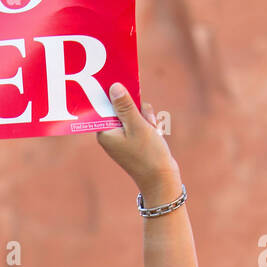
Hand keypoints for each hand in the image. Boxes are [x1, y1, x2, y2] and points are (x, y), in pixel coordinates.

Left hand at [96, 83, 181, 202]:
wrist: (161, 179)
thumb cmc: (148, 154)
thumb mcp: (137, 126)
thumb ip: (125, 106)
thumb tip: (114, 87)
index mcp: (105, 132)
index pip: (105, 106)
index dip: (117, 97)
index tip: (127, 90)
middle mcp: (110, 135)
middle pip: (122, 108)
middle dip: (137, 110)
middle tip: (146, 121)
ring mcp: (122, 137)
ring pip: (134, 113)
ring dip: (146, 117)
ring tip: (153, 129)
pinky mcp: (133, 139)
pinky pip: (140, 123)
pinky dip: (149, 125)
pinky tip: (156, 132)